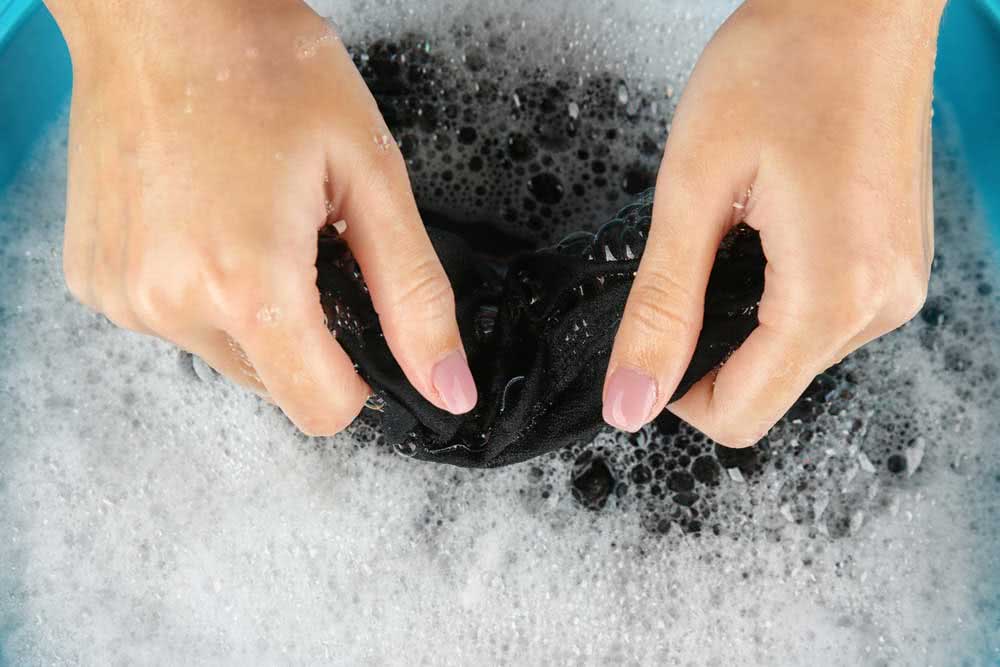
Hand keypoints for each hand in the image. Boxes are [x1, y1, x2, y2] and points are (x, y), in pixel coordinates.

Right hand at [49, 0, 476, 434]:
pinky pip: (174, 321)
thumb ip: (414, 295)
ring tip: (251, 221)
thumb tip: (448, 387)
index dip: (359, 379)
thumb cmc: (263, 67)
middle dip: (307, 330)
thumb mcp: (370, 177)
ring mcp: (124, 296)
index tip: (362, 323)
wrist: (158, 11)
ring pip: (227, 355)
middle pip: (277, 384)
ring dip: (253, 310)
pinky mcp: (96, 281)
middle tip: (303, 240)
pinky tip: (205, 222)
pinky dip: (202, 290)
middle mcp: (170, 303)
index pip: (322, 409)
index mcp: (247, 283)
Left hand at [603, 0, 942, 445]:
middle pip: (766, 391)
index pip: (741, 414)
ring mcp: (896, 285)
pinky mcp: (893, 263)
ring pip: (790, 358)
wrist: (859, 2)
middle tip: (689, 262)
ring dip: (742, 318)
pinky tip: (766, 233)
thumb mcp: (693, 187)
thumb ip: (660, 304)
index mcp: (833, 294)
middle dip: (708, 349)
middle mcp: (880, 304)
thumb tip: (630, 399)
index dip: (674, 393)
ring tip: (735, 232)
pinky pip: (820, 318)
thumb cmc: (784, 63)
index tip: (647, 336)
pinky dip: (775, 296)